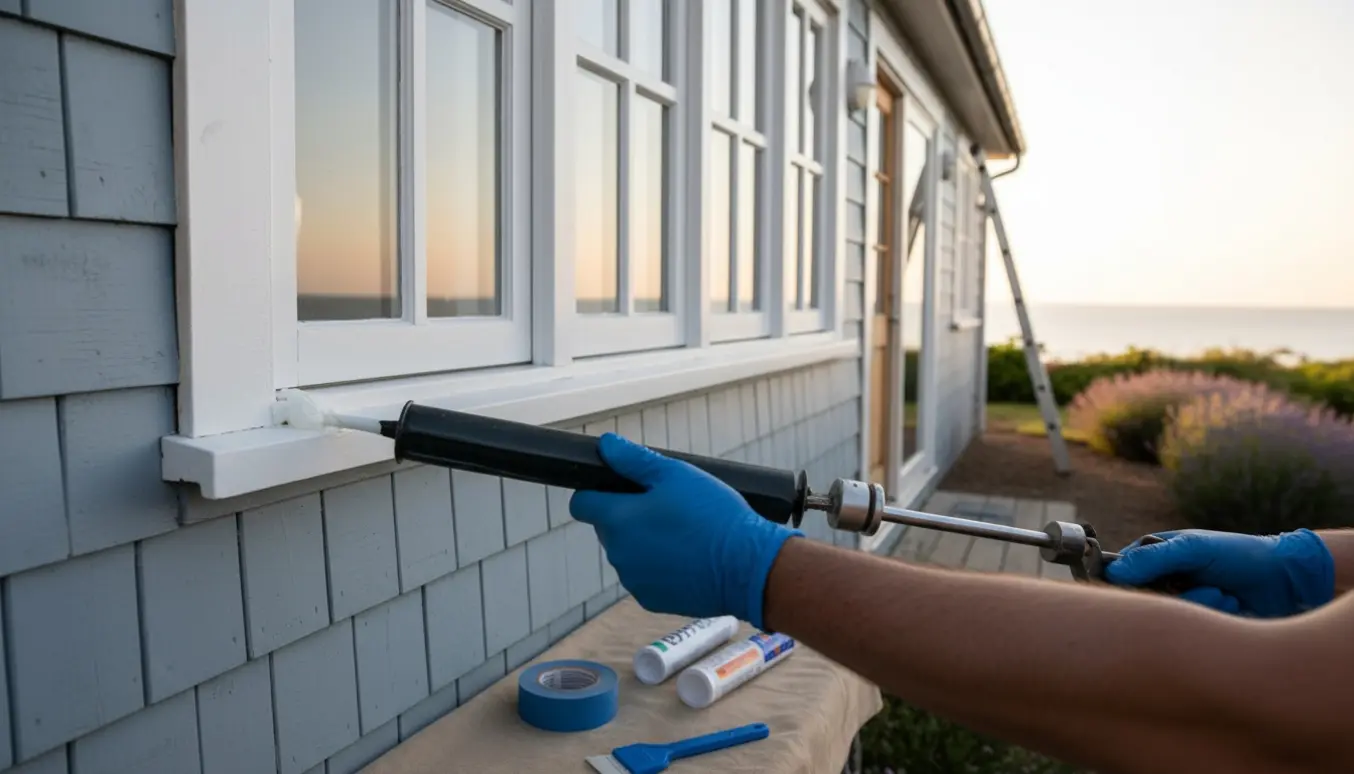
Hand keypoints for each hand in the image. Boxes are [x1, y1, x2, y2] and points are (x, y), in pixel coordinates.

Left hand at [568, 433, 801, 628]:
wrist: (745, 567)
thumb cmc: (713, 516)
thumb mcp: (675, 474)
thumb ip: (634, 459)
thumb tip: (606, 445)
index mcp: (618, 519)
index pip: (581, 503)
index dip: (596, 492)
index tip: (620, 489)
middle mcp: (617, 553)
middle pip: (607, 527)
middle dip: (626, 516)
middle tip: (664, 507)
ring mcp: (632, 579)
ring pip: (626, 553)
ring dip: (642, 542)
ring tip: (680, 533)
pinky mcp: (650, 599)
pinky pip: (643, 576)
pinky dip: (657, 567)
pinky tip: (685, 557)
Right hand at [1104, 528, 1334, 617]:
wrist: (1286, 578)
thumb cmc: (1239, 554)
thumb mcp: (1193, 548)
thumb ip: (1153, 558)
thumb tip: (1114, 575)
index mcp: (1153, 555)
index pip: (1119, 574)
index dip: (1127, 584)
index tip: (1150, 587)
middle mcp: (1162, 580)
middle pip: (1142, 601)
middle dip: (1174, 597)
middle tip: (1198, 587)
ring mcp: (1180, 602)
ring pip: (1167, 617)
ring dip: (1199, 604)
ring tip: (1223, 593)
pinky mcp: (1198, 623)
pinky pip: (1189, 630)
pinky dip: (1211, 615)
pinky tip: (1230, 603)